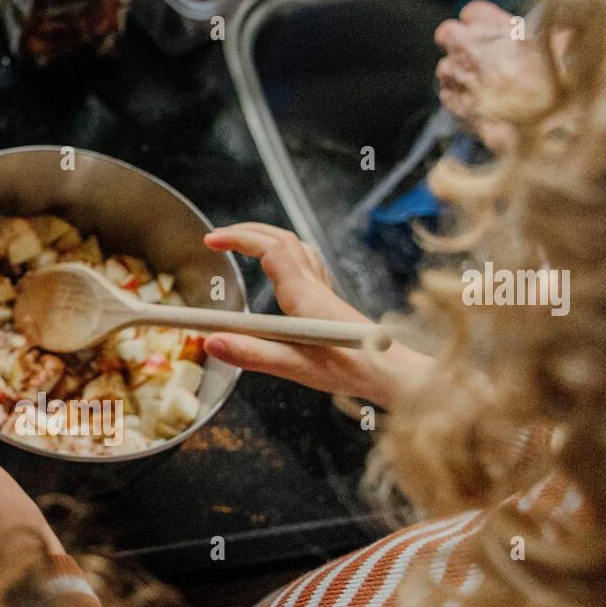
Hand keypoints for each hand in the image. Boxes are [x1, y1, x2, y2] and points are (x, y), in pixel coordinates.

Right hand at [203, 223, 430, 406]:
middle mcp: (315, 287)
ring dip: (267, 237)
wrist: (394, 373)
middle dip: (246, 232)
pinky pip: (307, 264)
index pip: (270, 250)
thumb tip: (211, 341)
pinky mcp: (329, 304)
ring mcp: (324, 293)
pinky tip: (282, 266)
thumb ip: (251, 353)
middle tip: (216, 238)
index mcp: (304, 296)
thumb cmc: (352, 371)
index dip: (238, 239)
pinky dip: (286, 254)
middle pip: (281, 240)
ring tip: (243, 243)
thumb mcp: (295, 368)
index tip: (211, 242)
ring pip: (296, 247)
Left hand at [434, 0, 554, 153]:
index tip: (491, 33)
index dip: (482, 23)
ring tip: (488, 84)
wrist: (538, 128)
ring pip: (446, 66)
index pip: (471, 12)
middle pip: (449, 35)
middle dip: (462, 43)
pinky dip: (460, 96)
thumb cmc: (550, 86)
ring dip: (461, 71)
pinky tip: (483, 102)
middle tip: (484, 56)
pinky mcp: (450, 103)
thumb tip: (554, 30)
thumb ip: (541, 31)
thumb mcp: (554, 45)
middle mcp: (465, 47)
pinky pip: (447, 93)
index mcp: (490, 26)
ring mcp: (454, 76)